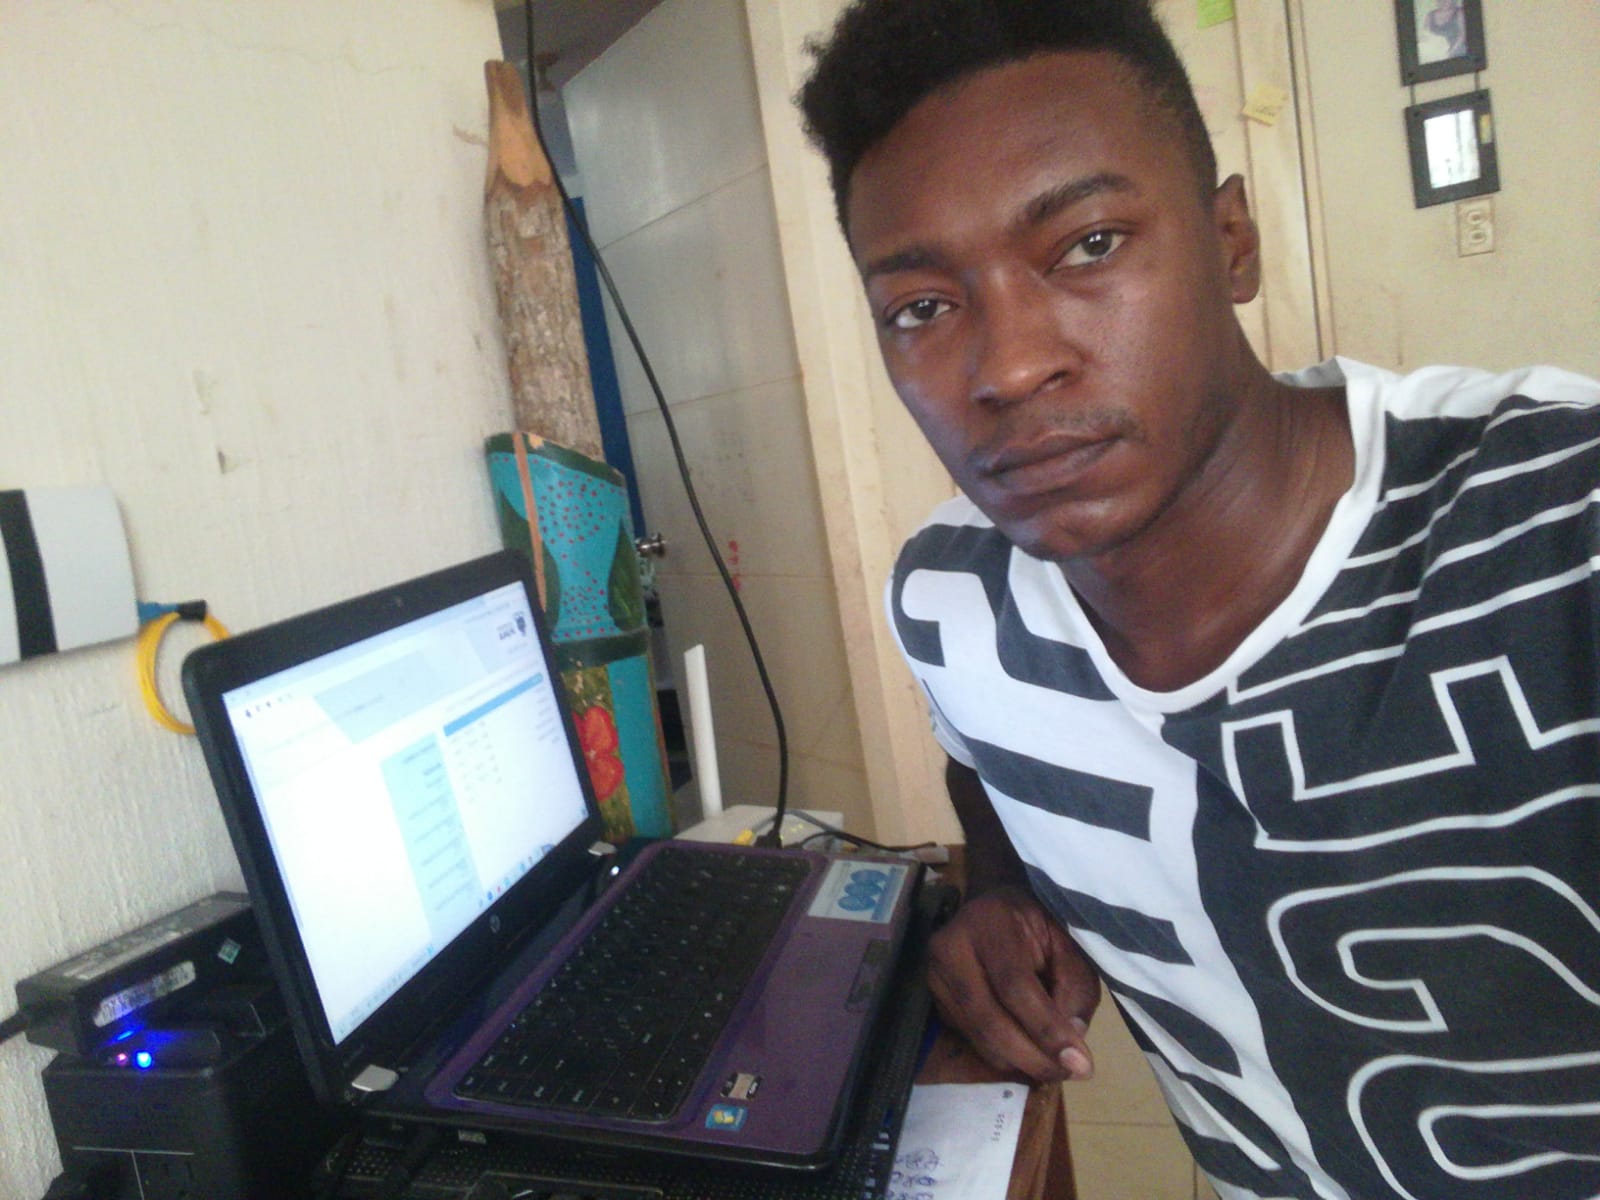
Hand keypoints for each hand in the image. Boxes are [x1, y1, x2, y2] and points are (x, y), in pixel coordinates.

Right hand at [928, 885, 1099, 1082]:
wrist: (994, 909)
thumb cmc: (1037, 924)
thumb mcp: (1067, 942)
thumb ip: (1075, 986)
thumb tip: (1070, 1041)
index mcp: (988, 923)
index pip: (1015, 985)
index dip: (1046, 1029)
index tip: (1079, 1062)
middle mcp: (951, 948)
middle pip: (989, 1019)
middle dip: (1032, 1056)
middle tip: (1069, 1073)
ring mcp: (936, 975)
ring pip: (978, 1036)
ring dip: (1020, 1062)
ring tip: (1056, 1067)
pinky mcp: (935, 999)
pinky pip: (971, 1039)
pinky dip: (1004, 1055)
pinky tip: (1030, 1053)